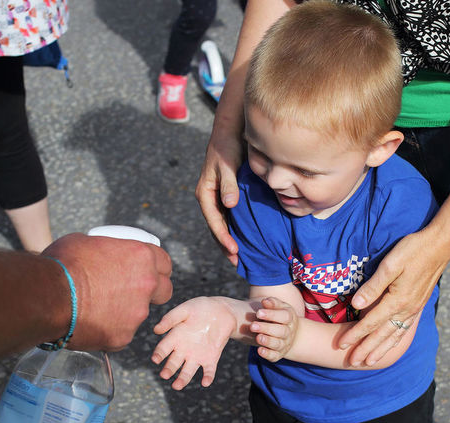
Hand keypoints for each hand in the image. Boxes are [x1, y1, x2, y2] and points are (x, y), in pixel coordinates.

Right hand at [43, 233, 172, 351]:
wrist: (48, 296)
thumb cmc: (63, 264)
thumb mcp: (86, 243)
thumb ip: (105, 251)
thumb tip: (101, 255)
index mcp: (141, 257)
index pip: (164, 262)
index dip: (156, 267)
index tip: (147, 271)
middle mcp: (146, 285)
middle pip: (164, 291)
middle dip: (152, 293)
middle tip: (131, 293)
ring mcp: (136, 314)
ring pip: (138, 315)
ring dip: (125, 313)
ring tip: (96, 310)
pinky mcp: (122, 337)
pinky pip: (120, 334)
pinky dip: (108, 330)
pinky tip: (89, 324)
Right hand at [151, 297, 236, 388]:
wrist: (222, 311)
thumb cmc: (200, 308)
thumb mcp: (185, 309)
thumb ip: (171, 318)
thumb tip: (156, 330)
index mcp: (175, 337)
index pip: (163, 349)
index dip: (159, 354)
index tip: (156, 359)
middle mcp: (183, 349)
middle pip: (173, 363)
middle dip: (169, 370)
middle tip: (165, 375)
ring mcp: (197, 356)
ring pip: (188, 371)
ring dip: (183, 379)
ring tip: (177, 386)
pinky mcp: (211, 359)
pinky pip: (209, 371)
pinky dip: (208, 377)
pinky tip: (206, 382)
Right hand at [194, 128, 243, 264]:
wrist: (229, 133)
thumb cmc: (227, 147)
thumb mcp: (227, 165)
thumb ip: (229, 185)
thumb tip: (229, 205)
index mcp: (205, 193)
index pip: (214, 221)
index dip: (223, 237)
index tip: (234, 250)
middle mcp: (209, 198)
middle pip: (215, 227)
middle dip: (225, 246)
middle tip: (237, 263)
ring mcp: (217, 198)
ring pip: (222, 224)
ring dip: (229, 240)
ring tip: (240, 257)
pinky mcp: (226, 195)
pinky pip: (229, 217)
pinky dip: (235, 229)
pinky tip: (245, 238)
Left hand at [250, 297, 298, 362]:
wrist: (289, 332)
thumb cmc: (280, 316)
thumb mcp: (279, 307)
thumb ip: (273, 303)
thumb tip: (265, 301)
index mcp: (290, 318)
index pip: (284, 317)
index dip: (271, 315)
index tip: (258, 313)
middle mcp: (289, 332)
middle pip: (281, 331)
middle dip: (267, 328)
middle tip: (253, 326)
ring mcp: (284, 344)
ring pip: (278, 344)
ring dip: (268, 341)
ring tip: (258, 337)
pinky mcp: (278, 354)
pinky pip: (274, 356)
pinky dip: (267, 354)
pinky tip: (259, 350)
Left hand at [339, 229, 449, 365]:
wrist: (441, 245)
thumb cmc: (413, 250)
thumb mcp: (390, 264)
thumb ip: (373, 286)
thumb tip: (356, 304)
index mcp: (397, 300)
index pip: (371, 322)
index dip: (355, 335)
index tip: (341, 345)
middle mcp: (407, 309)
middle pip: (382, 335)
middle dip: (366, 349)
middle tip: (352, 363)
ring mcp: (414, 308)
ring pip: (395, 335)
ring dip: (381, 350)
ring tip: (370, 362)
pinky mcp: (419, 305)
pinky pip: (405, 329)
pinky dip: (396, 340)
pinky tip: (391, 344)